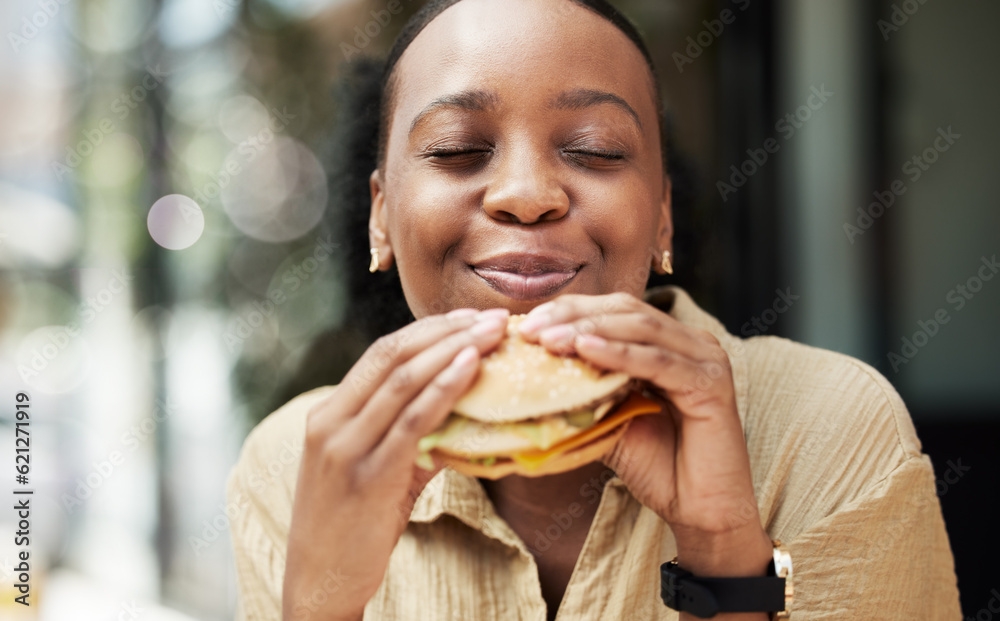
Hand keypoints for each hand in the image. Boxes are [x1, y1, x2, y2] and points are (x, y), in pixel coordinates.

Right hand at [282, 308, 508, 620]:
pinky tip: (471, 369)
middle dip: (447, 330)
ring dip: (454, 351)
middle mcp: (331, 423)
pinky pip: (412, 422)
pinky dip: (444, 390)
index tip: (469, 318)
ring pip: (403, 381)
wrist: (319, 582)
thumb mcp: (373, 470)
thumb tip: (463, 411)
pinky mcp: (367, 477)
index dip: (428, 330)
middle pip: (392, 356)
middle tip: (492, 317)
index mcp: (328, 414)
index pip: (381, 354)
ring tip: (493, 334)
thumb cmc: (350, 527)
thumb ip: (409, 438)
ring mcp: (345, 448)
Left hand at [518, 293, 771, 579]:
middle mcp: (691, 342)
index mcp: (668, 343)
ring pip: (639, 329)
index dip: (569, 311)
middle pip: (624, 310)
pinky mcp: (711, 383)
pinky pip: (657, 362)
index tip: (526, 324)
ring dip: (589, 330)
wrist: (700, 511)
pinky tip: (585, 350)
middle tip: (530, 329)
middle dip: (573, 316)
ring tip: (549, 340)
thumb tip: (530, 376)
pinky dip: (619, 354)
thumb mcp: (610, 420)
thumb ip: (584, 392)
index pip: (613, 310)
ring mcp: (705, 358)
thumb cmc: (658, 467)